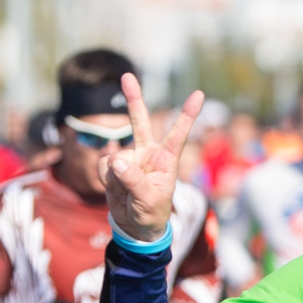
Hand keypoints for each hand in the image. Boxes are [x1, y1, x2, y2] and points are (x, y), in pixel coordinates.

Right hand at [101, 73, 203, 241]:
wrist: (134, 226)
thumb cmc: (151, 213)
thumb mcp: (149, 200)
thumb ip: (134, 180)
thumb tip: (116, 160)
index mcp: (167, 160)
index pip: (178, 134)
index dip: (187, 114)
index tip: (199, 94)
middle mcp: (148, 154)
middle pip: (140, 121)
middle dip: (133, 99)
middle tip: (126, 76)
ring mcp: (130, 158)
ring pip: (115, 157)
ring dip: (116, 177)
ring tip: (127, 193)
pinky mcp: (113, 165)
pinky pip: (103, 166)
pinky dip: (106, 179)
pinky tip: (116, 189)